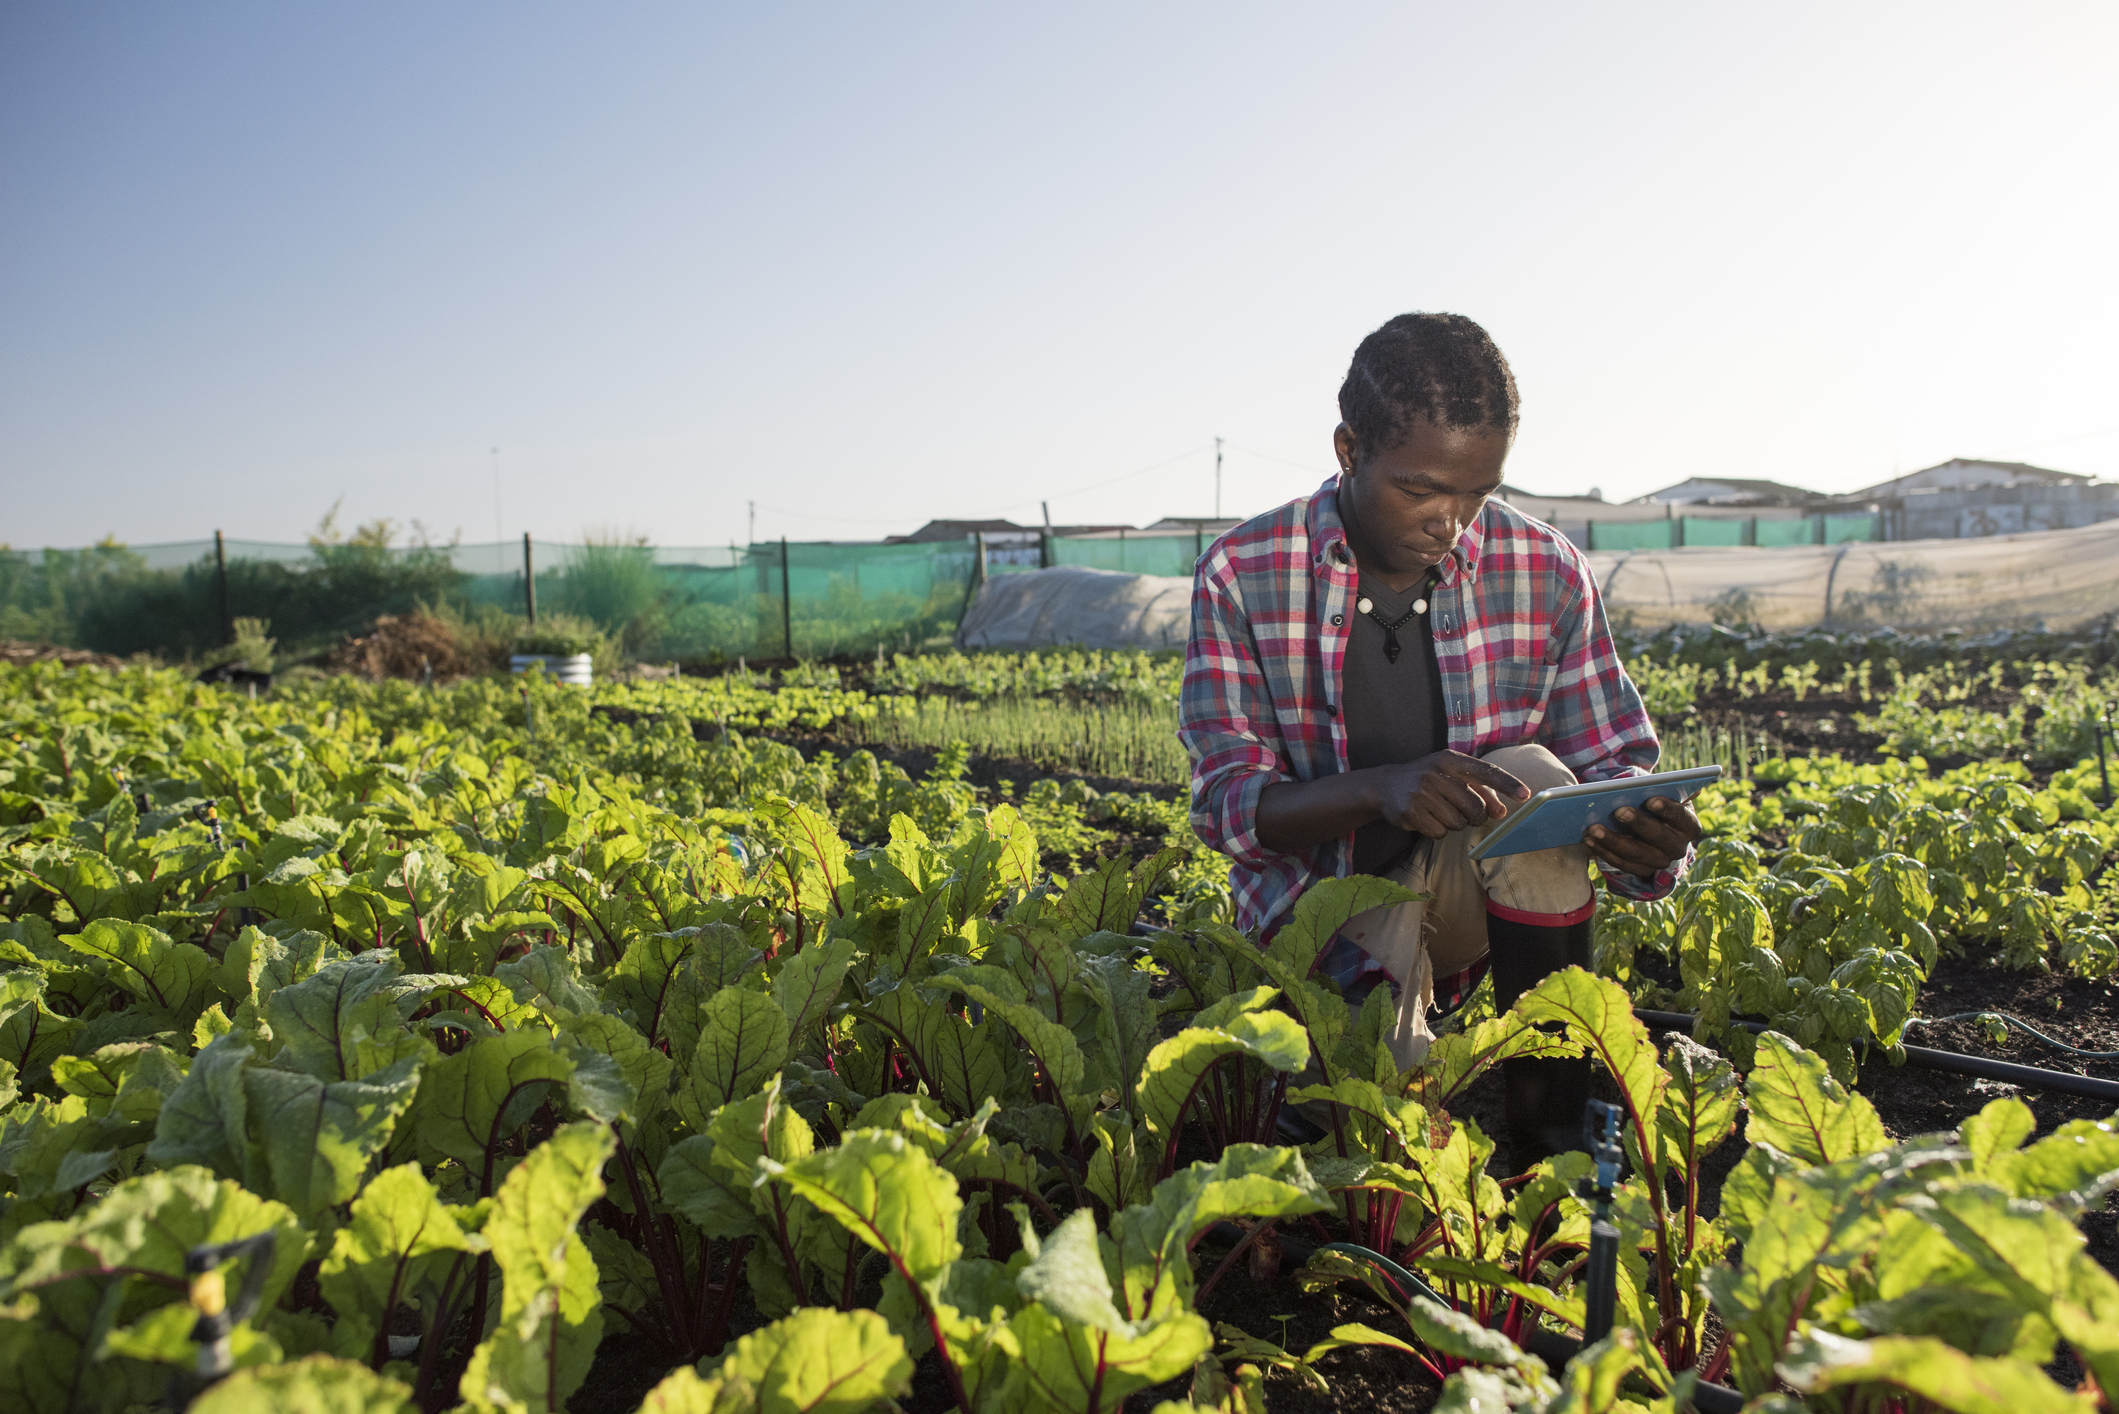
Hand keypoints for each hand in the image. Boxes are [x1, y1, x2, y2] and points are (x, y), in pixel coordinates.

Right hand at [1370, 751, 1531, 838]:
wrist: (1386, 785)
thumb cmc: (1429, 780)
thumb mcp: (1453, 777)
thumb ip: (1481, 792)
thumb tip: (1502, 812)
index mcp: (1450, 759)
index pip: (1486, 771)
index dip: (1508, 784)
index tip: (1526, 795)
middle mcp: (1437, 774)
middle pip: (1476, 808)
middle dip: (1476, 816)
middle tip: (1465, 813)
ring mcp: (1422, 793)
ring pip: (1459, 823)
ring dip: (1455, 824)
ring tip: (1440, 811)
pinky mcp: (1411, 812)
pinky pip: (1440, 833)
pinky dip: (1438, 830)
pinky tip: (1427, 818)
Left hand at [1585, 795, 1701, 876]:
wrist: (1655, 830)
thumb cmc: (1659, 808)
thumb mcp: (1668, 796)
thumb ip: (1673, 789)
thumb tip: (1694, 788)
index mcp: (1689, 827)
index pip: (1681, 817)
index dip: (1667, 809)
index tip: (1650, 800)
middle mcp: (1678, 848)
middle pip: (1657, 837)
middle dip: (1637, 823)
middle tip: (1618, 811)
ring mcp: (1659, 862)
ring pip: (1635, 853)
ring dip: (1612, 840)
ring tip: (1593, 828)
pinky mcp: (1641, 871)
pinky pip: (1621, 864)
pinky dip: (1603, 852)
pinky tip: (1588, 840)